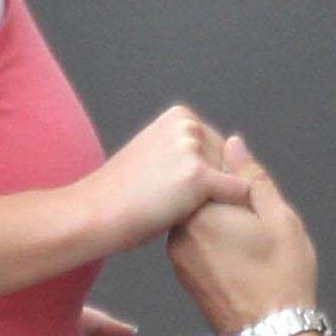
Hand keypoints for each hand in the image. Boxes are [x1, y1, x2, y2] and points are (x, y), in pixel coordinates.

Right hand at [85, 104, 254, 255]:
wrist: (96, 212)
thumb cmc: (123, 194)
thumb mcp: (156, 156)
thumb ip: (188, 151)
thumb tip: (230, 150)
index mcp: (180, 116)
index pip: (221, 147)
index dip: (210, 175)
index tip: (182, 190)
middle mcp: (189, 125)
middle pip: (231, 162)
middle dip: (217, 185)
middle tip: (181, 204)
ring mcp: (193, 149)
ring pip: (236, 179)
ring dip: (220, 199)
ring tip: (184, 210)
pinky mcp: (199, 176)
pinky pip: (239, 195)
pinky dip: (231, 211)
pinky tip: (204, 220)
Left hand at [168, 135, 319, 335]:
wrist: (269, 335)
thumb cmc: (280, 282)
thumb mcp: (279, 217)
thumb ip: (252, 176)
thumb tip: (234, 144)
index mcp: (203, 211)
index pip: (208, 168)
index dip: (236, 173)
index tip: (254, 193)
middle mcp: (182, 231)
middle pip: (200, 194)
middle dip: (228, 198)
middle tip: (258, 222)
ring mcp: (179, 255)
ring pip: (199, 220)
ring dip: (222, 221)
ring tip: (252, 244)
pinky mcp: (183, 273)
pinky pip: (197, 244)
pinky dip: (216, 244)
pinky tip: (241, 259)